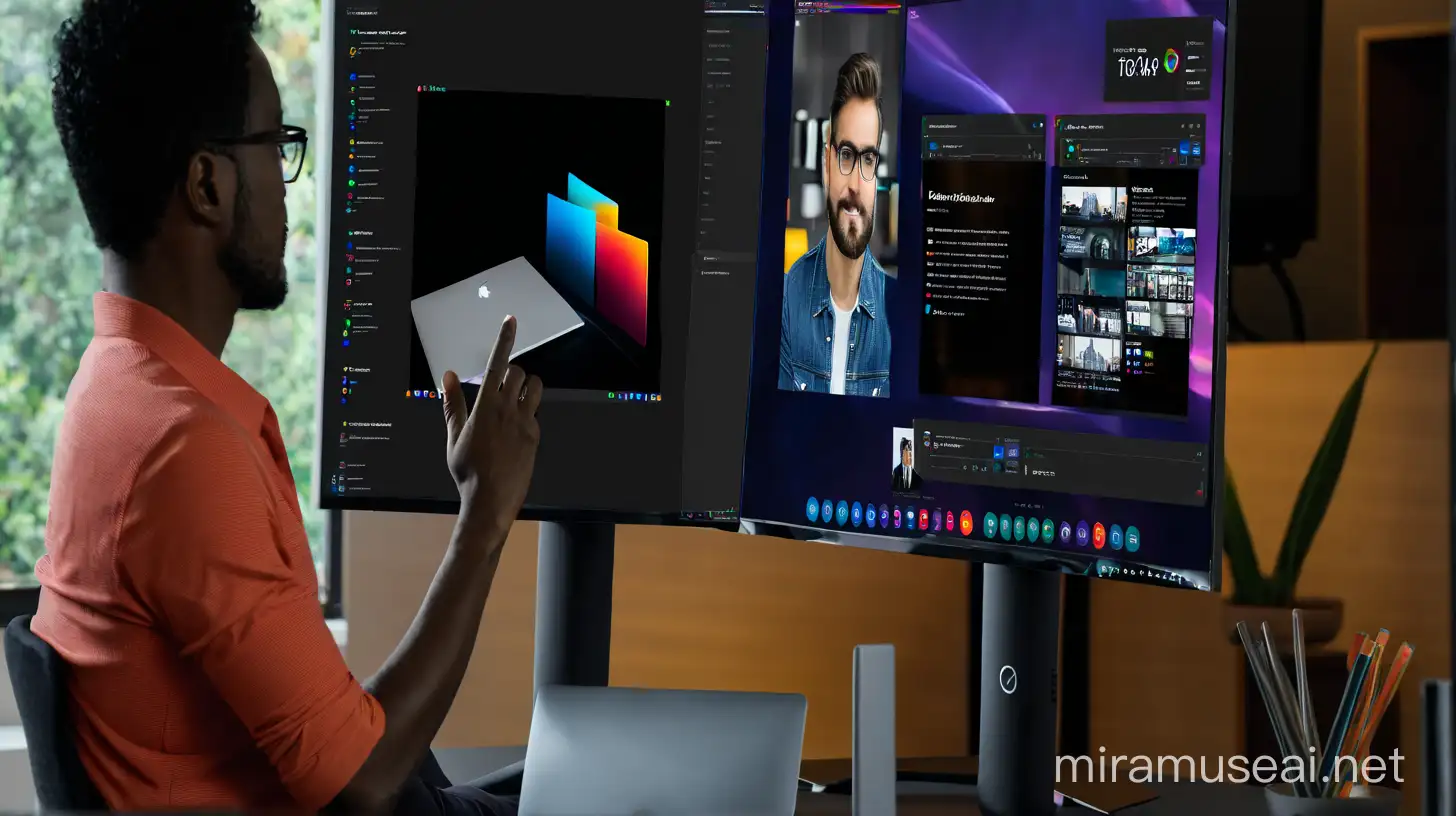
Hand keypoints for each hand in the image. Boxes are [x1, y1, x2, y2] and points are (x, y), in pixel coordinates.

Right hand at [440, 315, 542, 539]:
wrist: (490, 501)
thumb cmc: (467, 470)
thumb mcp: (453, 436)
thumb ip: (452, 404)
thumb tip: (447, 375)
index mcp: (485, 406)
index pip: (498, 363)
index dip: (504, 339)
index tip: (511, 320)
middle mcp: (508, 410)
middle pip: (519, 372)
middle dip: (511, 373)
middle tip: (501, 386)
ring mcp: (525, 423)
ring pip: (534, 388)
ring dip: (526, 387)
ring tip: (514, 399)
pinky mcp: (535, 436)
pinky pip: (535, 413)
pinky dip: (527, 412)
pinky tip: (515, 429)